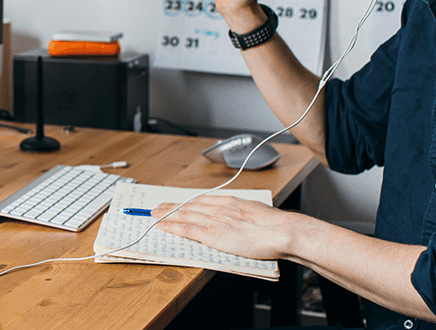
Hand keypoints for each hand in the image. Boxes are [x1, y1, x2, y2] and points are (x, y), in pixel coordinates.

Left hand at [153, 195, 297, 260]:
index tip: (177, 202)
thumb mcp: (256, 212)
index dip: (186, 202)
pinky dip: (172, 226)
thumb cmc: (274, 226)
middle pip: (189, 205)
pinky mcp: (213, 234)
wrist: (281, 231)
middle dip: (171, 206)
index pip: (201, 200)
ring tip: (154, 214)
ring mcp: (214, 220)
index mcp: (230, 201)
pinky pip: (187, 229)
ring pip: (184, 214)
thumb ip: (243, 214)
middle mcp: (219, 207)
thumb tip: (241, 218)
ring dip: (166, 214)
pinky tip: (162, 226)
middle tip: (157, 207)